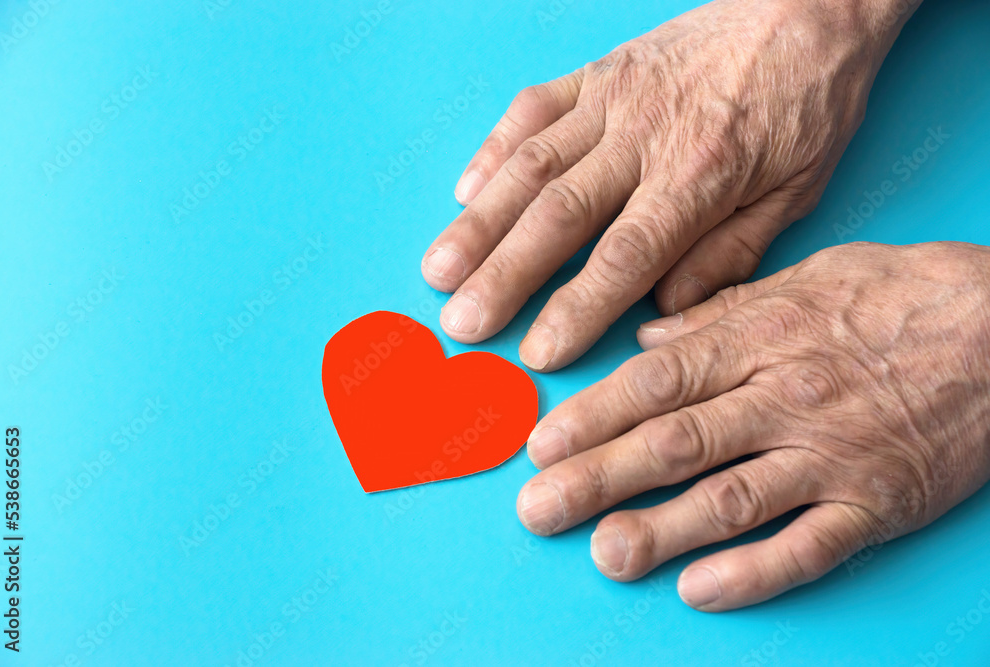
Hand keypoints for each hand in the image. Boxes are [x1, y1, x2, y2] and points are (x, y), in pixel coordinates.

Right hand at [422, 0, 914, 370]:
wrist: (807, 6)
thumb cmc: (806, 105)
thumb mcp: (796, 192)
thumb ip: (730, 254)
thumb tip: (666, 309)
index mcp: (702, 174)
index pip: (625, 255)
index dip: (576, 307)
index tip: (538, 352)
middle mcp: (645, 134)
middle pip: (559, 215)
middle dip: (504, 275)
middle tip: (461, 323)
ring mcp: (613, 98)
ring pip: (531, 165)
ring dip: (479, 222)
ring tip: (439, 270)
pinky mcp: (595, 73)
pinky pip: (531, 109)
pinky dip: (492, 150)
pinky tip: (463, 193)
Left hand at [516, 241, 989, 610]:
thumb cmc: (899, 295)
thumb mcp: (802, 280)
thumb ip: (716, 314)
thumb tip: (644, 340)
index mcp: (760, 340)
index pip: (656, 383)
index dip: (592, 416)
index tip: (540, 444)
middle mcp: (786, 399)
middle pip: (676, 443)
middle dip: (599, 479)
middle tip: (538, 510)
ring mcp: (833, 455)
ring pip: (732, 499)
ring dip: (662, 530)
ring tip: (604, 553)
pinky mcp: (878, 503)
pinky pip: (810, 546)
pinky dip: (754, 572)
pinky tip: (699, 589)